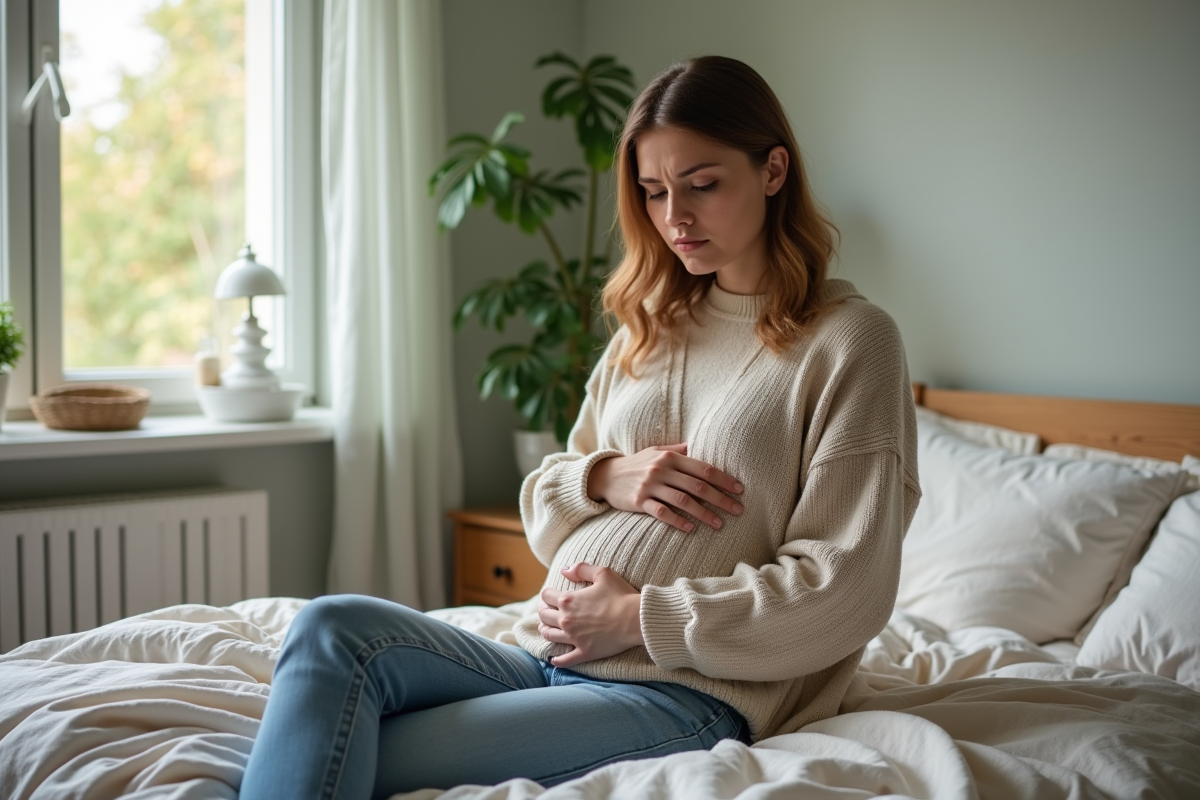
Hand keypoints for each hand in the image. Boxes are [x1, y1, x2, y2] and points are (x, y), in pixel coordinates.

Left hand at [538, 562, 643, 668]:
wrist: (636, 620)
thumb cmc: (621, 595)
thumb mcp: (603, 573)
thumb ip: (581, 569)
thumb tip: (564, 570)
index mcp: (568, 600)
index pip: (546, 596)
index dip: (546, 595)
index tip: (550, 596)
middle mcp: (566, 620)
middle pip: (544, 616)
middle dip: (543, 612)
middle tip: (547, 611)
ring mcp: (574, 638)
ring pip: (549, 636)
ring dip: (546, 631)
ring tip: (547, 629)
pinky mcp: (584, 652)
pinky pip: (565, 660)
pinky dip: (557, 661)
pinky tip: (554, 660)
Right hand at [587, 443, 744, 532]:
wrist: (605, 475)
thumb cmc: (636, 464)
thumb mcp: (656, 451)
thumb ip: (677, 450)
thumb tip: (697, 445)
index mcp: (670, 457)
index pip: (703, 468)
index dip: (723, 479)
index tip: (739, 490)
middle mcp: (662, 469)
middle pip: (698, 486)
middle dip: (721, 499)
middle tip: (738, 510)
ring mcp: (650, 485)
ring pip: (683, 500)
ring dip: (704, 513)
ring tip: (720, 524)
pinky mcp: (639, 501)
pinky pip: (662, 513)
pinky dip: (678, 520)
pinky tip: (690, 528)